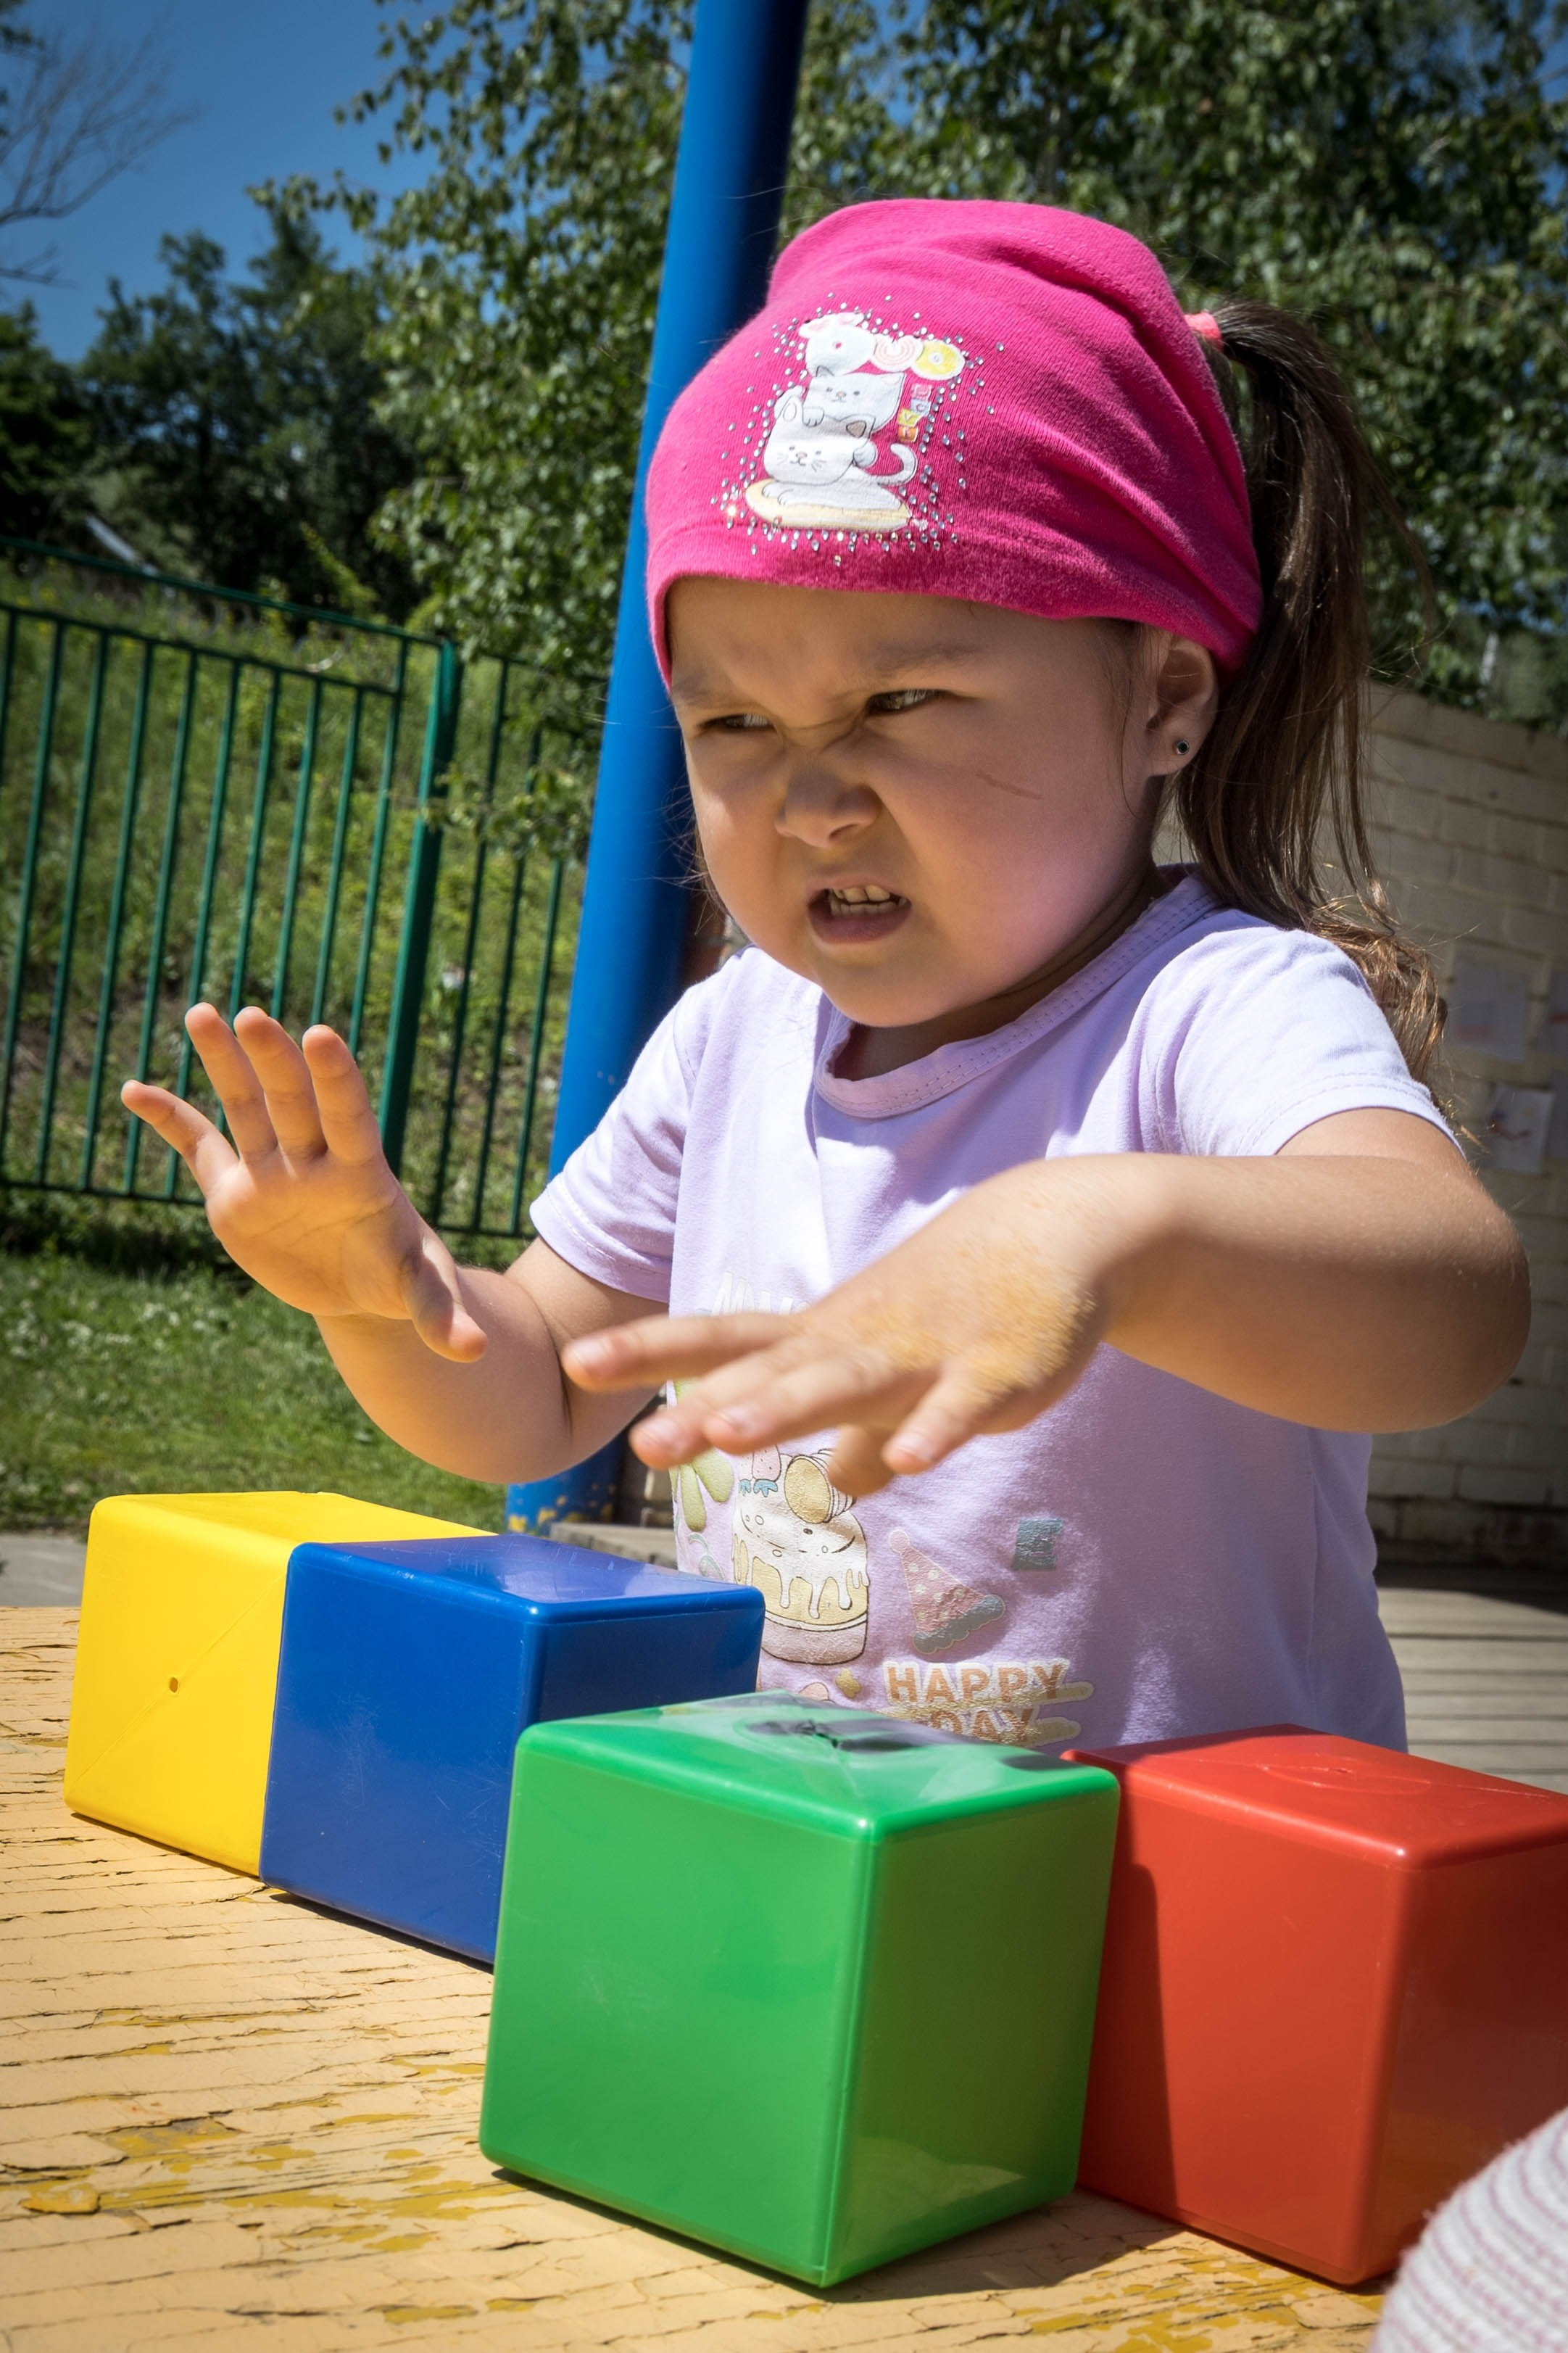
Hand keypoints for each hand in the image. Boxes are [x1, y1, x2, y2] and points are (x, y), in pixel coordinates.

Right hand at [121, 1005, 485, 1360]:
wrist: (363, 1285)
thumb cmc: (401, 1275)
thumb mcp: (422, 1292)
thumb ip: (440, 1314)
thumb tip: (474, 1351)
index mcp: (362, 1174)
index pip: (349, 1117)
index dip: (336, 1079)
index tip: (321, 1035)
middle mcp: (313, 1161)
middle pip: (291, 1103)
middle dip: (271, 1061)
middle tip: (252, 1016)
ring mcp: (271, 1171)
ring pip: (244, 1107)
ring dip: (223, 1062)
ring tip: (201, 1012)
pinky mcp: (235, 1191)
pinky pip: (198, 1147)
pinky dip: (168, 1120)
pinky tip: (134, 1090)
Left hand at [563, 1163, 1112, 1496]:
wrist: (1056, 1230)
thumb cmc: (960, 1308)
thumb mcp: (898, 1377)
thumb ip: (864, 1434)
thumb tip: (840, 1484)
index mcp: (823, 1341)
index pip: (724, 1343)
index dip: (651, 1351)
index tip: (576, 1361)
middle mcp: (860, 1343)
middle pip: (775, 1375)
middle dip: (711, 1407)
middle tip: (644, 1443)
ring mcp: (928, 1354)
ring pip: (851, 1384)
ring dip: (792, 1408)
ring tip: (731, 1435)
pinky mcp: (1001, 1367)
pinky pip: (965, 1406)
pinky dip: (938, 1430)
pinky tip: (909, 1462)